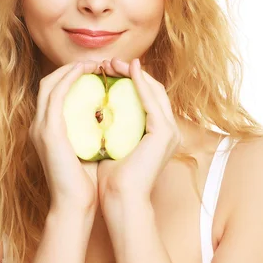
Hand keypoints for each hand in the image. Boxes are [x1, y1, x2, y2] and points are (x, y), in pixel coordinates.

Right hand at [29, 60, 100, 219]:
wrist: (75, 205)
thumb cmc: (86, 183)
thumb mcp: (89, 150)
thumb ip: (92, 132)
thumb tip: (111, 118)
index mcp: (47, 130)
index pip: (54, 93)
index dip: (71, 77)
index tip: (96, 72)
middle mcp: (39, 126)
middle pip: (48, 83)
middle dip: (71, 68)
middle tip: (96, 63)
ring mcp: (41, 128)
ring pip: (50, 84)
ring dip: (71, 69)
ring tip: (93, 63)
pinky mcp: (48, 131)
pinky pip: (56, 95)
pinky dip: (70, 79)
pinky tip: (86, 72)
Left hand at [97, 57, 182, 210]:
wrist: (120, 200)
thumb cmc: (111, 179)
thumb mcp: (110, 146)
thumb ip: (109, 128)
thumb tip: (93, 111)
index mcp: (157, 134)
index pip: (146, 99)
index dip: (128, 81)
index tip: (105, 71)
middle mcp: (168, 131)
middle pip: (152, 90)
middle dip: (130, 73)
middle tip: (107, 62)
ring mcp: (170, 131)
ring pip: (154, 90)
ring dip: (133, 73)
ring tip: (112, 63)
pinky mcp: (164, 133)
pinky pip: (151, 100)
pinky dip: (139, 83)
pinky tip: (126, 70)